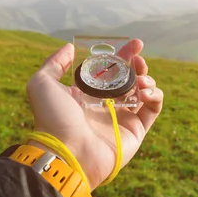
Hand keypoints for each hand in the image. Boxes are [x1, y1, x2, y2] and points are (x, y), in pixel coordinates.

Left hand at [26, 39, 163, 189]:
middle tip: (139, 56)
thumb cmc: (53, 118)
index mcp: (87, 92)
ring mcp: (122, 117)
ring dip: (147, 79)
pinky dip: (155, 96)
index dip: (122, 54)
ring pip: (144, 91)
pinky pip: (153, 109)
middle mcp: (105, 103)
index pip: (109, 68)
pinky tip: (145, 92)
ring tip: (141, 80)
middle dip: (137, 63)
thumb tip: (70, 48)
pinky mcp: (136, 130)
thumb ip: (54, 63)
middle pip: (129, 77)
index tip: (133, 43)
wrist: (68, 152)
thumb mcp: (42, 84)